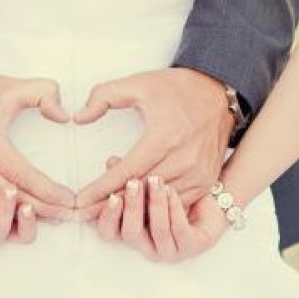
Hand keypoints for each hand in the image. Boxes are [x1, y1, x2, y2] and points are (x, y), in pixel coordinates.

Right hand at [0, 63, 75, 221]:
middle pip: (10, 197)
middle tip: (67, 214)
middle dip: (42, 209)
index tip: (69, 198)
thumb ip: (45, 94)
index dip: (49, 191)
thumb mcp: (13, 85)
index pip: (23, 176)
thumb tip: (64, 117)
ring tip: (49, 217)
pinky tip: (16, 216)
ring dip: (20, 215)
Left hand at [72, 68, 234, 218]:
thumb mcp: (138, 83)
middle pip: (140, 192)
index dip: (101, 188)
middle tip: (84, 214)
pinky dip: (155, 206)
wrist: (219, 91)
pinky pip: (176, 203)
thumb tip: (79, 117)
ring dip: (132, 208)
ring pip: (158, 202)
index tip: (81, 200)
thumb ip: (103, 96)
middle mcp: (184, 159)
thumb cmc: (178, 89)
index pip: (126, 172)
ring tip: (105, 209)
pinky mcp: (207, 180)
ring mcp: (199, 173)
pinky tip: (136, 203)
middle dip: (109, 204)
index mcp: (165, 136)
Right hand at [94, 173, 228, 261]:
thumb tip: (111, 162)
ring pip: (158, 231)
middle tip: (134, 184)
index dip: (108, 216)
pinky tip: (172, 190)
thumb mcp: (147, 181)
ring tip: (156, 181)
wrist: (209, 198)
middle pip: (130, 233)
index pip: (108, 232)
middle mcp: (147, 247)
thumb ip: (126, 173)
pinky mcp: (191, 247)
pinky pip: (180, 230)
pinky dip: (174, 209)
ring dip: (156, 204)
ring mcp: (169, 250)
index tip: (111, 194)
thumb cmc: (173, 192)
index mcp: (132, 232)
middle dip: (132, 207)